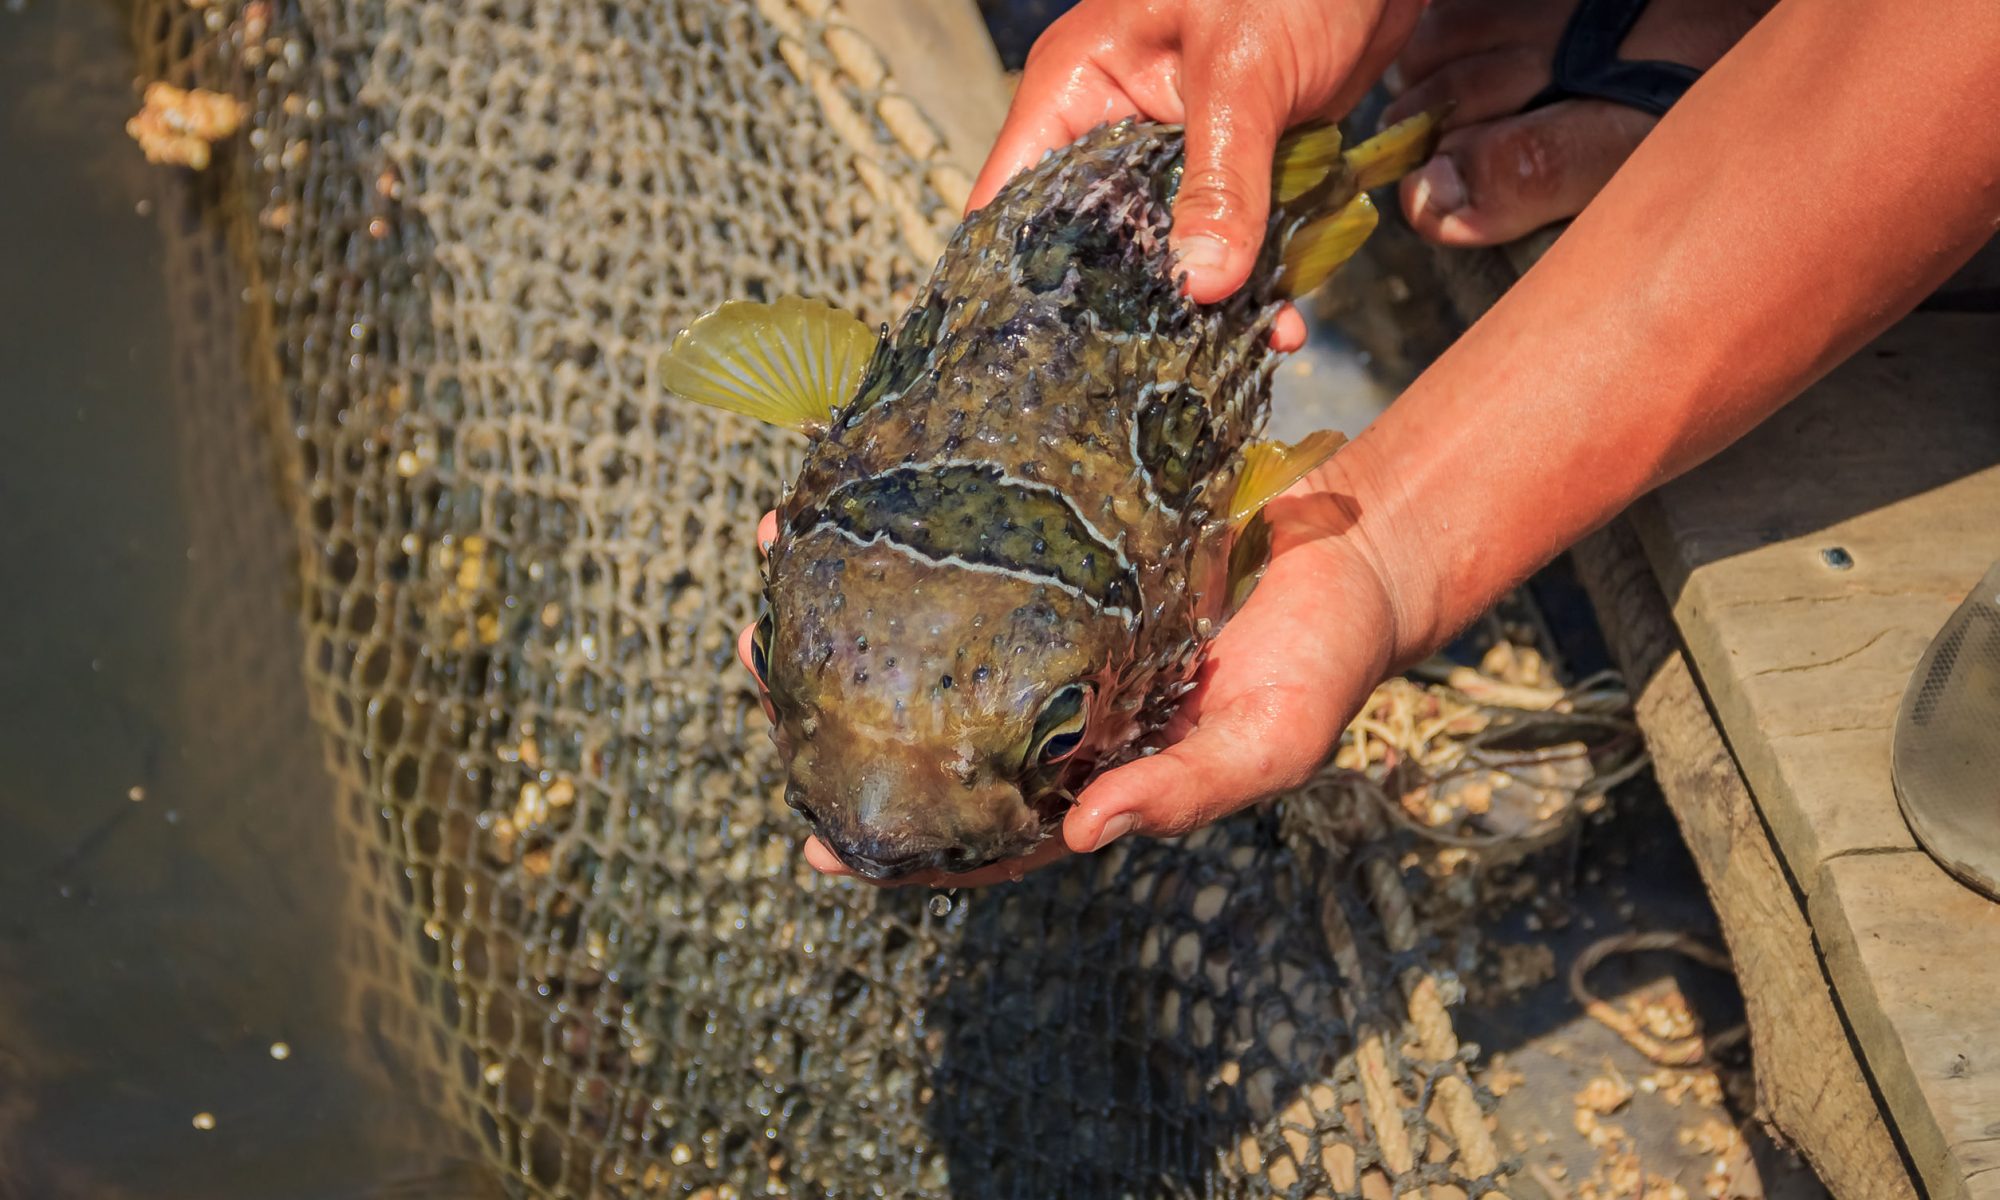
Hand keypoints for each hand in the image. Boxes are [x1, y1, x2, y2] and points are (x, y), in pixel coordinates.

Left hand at [744, 444, 1428, 887]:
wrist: (1359, 548)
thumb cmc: (1321, 665)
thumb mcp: (1264, 741)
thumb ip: (1180, 792)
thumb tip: (1080, 834)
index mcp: (1093, 775)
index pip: (983, 832)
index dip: (904, 849)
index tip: (817, 849)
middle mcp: (1054, 710)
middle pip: (928, 724)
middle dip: (834, 703)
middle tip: (755, 660)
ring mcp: (1051, 630)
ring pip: (931, 630)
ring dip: (854, 598)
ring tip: (779, 553)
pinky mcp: (1060, 555)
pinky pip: (970, 550)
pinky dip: (917, 529)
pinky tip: (863, 494)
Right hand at [968, 0, 1426, 348]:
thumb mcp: (1244, 73)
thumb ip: (1222, 180)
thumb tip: (1199, 284)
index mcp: (1079, 87)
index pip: (1013, 196)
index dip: (1018, 275)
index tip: (1042, 352)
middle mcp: (1116, 124)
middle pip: (1095, 241)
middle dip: (1128, 307)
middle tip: (1147, 374)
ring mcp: (1179, 151)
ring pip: (1172, 251)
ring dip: (1207, 307)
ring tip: (1234, 356)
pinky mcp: (1239, 166)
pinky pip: (1233, 240)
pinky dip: (1257, 283)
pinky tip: (1283, 326)